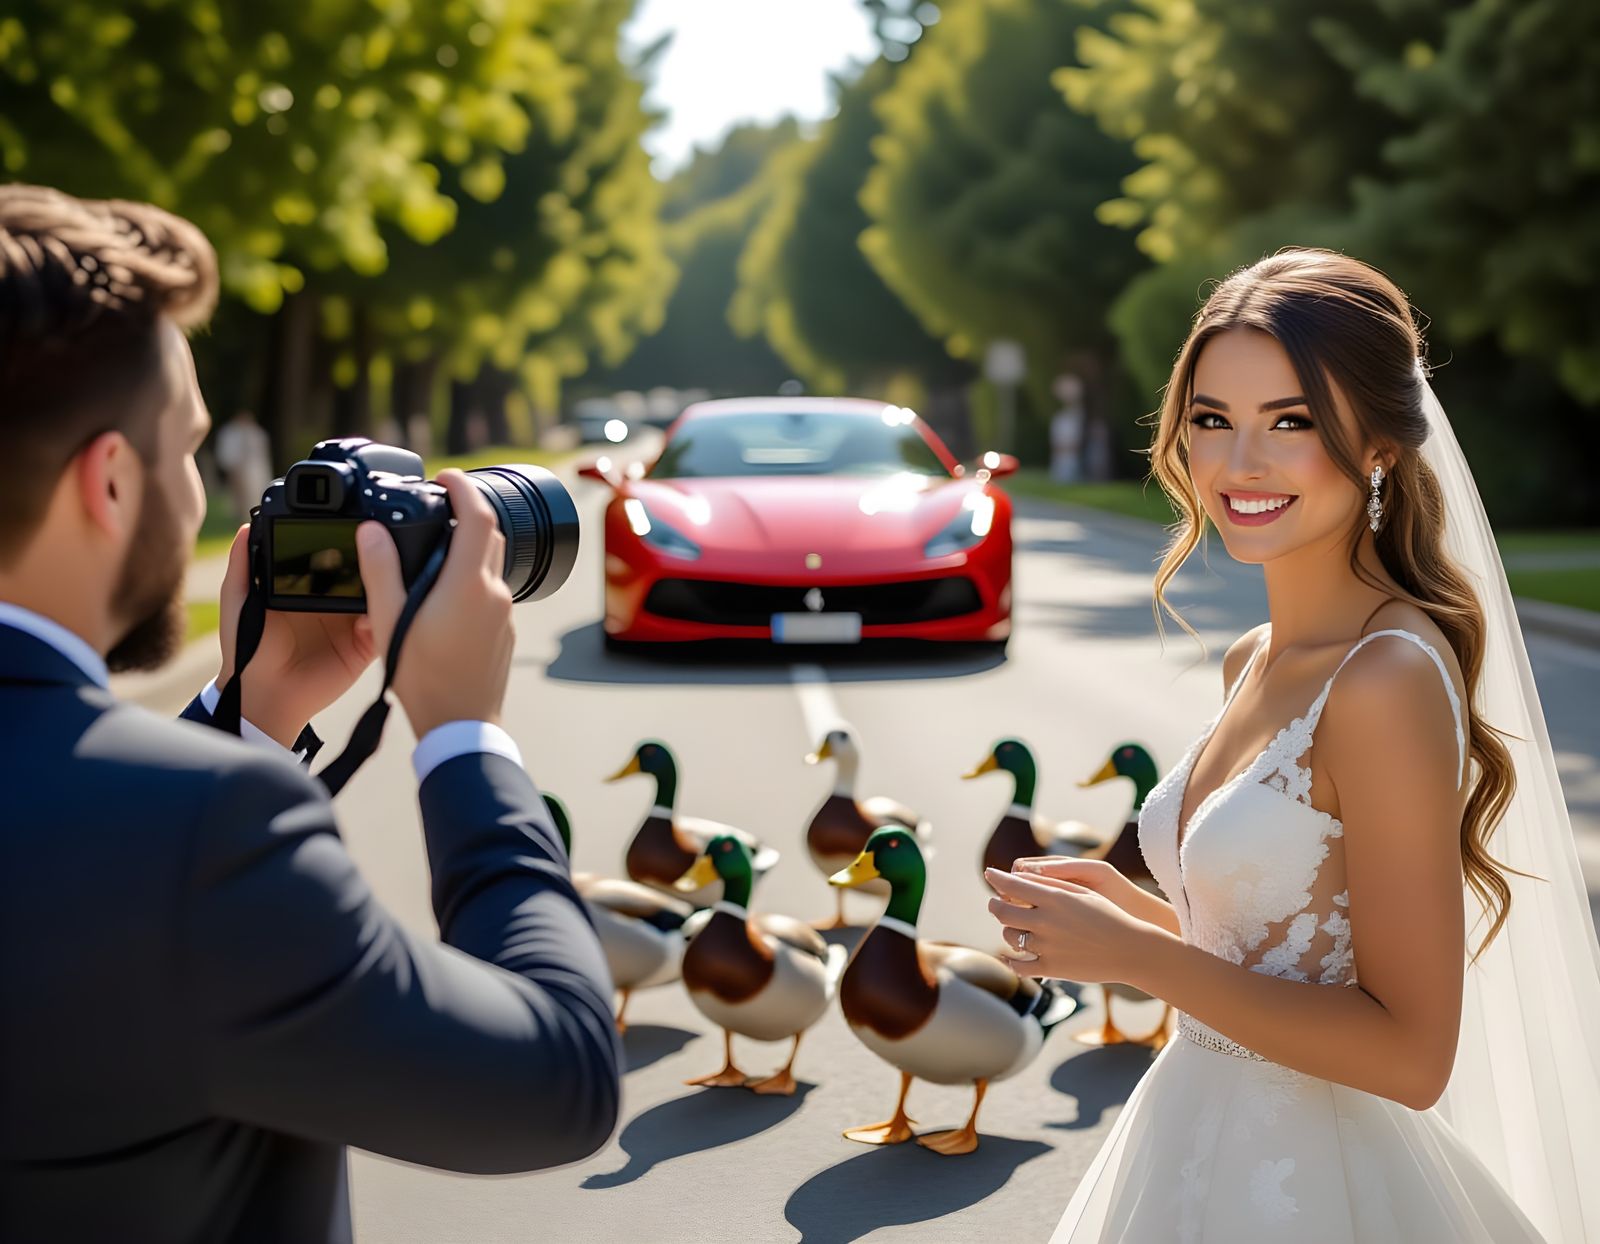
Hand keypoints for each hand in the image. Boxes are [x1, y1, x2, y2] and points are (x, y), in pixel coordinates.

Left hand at [216, 525, 377, 747]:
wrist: (264, 695)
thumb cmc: (247, 648)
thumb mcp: (239, 600)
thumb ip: (242, 565)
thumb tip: (246, 525)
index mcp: (309, 588)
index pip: (332, 558)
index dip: (340, 541)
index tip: (348, 524)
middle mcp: (335, 602)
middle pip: (361, 573)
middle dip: (370, 560)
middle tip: (373, 546)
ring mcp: (352, 624)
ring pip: (377, 597)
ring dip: (382, 586)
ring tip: (381, 573)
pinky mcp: (364, 648)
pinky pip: (382, 629)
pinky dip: (383, 618)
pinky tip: (372, 613)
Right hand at [355, 470, 513, 738]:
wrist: (461, 725)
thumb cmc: (424, 677)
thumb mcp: (390, 620)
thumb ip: (381, 571)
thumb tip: (371, 531)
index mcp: (469, 583)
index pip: (479, 515)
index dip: (463, 488)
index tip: (446, 477)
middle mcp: (495, 593)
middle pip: (491, 535)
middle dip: (468, 513)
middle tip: (440, 505)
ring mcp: (504, 613)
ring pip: (493, 564)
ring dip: (471, 546)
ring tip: (437, 547)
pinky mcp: (505, 632)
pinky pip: (492, 591)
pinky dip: (473, 577)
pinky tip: (445, 593)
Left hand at [984, 865, 1158, 985]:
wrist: (1130, 950)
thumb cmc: (1108, 916)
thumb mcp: (1082, 892)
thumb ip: (1050, 884)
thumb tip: (1021, 876)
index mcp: (1054, 898)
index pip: (1012, 884)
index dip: (997, 878)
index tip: (989, 873)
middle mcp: (1045, 920)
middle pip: (1002, 910)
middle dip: (994, 904)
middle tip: (995, 903)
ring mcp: (1046, 946)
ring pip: (1009, 936)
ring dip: (1006, 930)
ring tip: (1011, 927)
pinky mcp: (1050, 968)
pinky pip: (1019, 966)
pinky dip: (1012, 960)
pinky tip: (1012, 955)